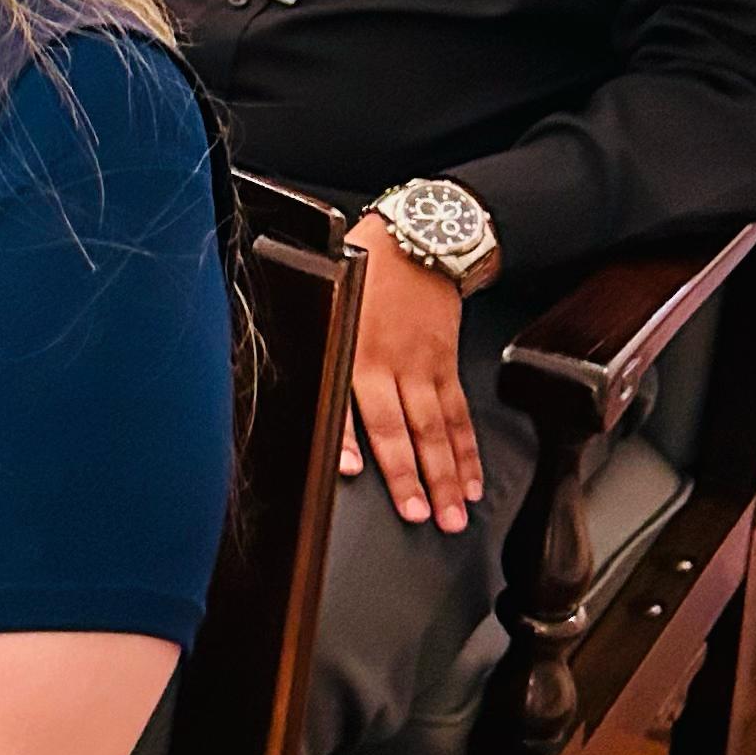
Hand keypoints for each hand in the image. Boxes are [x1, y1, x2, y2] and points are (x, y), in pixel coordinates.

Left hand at [340, 219, 483, 531]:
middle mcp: (387, 362)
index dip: (347, 438)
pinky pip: (460, 415)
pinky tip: (471, 482)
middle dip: (410, 477)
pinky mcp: (447, 366)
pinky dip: (468, 452)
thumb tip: (285, 377)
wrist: (420, 237)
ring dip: (445, 476)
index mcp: (348, 347)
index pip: (343, 399)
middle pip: (400, 428)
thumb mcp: (324, 295)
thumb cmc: (363, 265)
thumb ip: (310, 337)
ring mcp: (422, 367)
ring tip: (452, 515)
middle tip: (419, 517)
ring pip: (436, 430)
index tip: (351, 471)